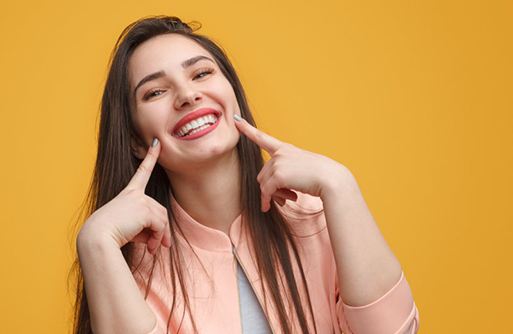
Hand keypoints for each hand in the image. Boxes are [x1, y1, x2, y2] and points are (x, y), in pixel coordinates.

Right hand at [79, 138, 170, 254]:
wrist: (97, 238)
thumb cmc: (109, 235)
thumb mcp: (129, 229)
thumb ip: (145, 228)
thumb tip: (160, 240)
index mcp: (128, 194)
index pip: (142, 172)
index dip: (151, 157)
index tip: (157, 143)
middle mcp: (135, 194)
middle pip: (160, 210)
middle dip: (162, 230)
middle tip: (158, 248)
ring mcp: (140, 200)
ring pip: (162, 219)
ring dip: (160, 236)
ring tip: (152, 249)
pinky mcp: (144, 209)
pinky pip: (160, 225)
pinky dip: (158, 238)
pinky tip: (150, 248)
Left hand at [234, 115, 348, 211]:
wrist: (331, 179)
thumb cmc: (321, 177)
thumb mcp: (301, 170)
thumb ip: (285, 174)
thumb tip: (269, 192)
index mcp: (286, 149)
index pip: (263, 137)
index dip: (248, 129)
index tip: (236, 119)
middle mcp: (280, 153)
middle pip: (262, 174)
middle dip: (270, 188)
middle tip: (284, 199)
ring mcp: (278, 162)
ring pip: (263, 184)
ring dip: (272, 196)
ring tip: (287, 200)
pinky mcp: (278, 175)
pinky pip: (266, 191)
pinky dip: (267, 201)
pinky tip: (273, 206)